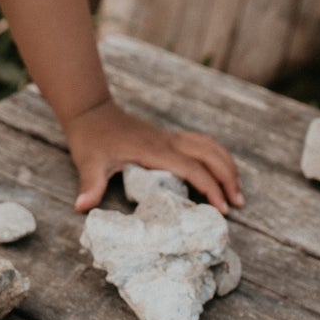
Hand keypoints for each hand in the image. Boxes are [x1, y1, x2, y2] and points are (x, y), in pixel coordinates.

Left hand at [64, 98, 243, 213]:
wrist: (91, 110)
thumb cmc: (91, 138)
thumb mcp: (89, 163)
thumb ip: (90, 184)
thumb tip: (81, 206)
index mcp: (155, 150)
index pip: (192, 168)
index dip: (210, 188)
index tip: (222, 209)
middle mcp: (168, 142)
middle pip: (210, 155)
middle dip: (228, 177)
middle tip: (237, 203)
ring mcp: (170, 138)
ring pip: (209, 146)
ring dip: (226, 165)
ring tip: (236, 190)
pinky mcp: (168, 137)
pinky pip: (201, 144)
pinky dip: (216, 156)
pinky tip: (218, 172)